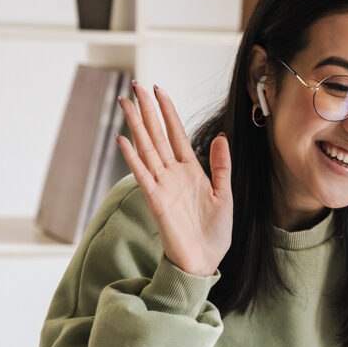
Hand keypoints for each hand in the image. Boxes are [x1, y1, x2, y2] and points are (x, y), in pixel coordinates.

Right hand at [115, 82, 231, 276]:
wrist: (204, 261)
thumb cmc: (214, 233)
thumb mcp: (224, 194)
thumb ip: (221, 165)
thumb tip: (221, 136)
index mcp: (191, 170)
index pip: (176, 133)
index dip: (168, 111)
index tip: (159, 90)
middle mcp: (173, 174)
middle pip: (157, 135)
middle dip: (147, 110)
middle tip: (136, 85)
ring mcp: (162, 186)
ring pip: (146, 149)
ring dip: (135, 125)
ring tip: (125, 103)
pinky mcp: (156, 201)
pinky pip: (142, 175)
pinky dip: (132, 157)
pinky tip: (123, 139)